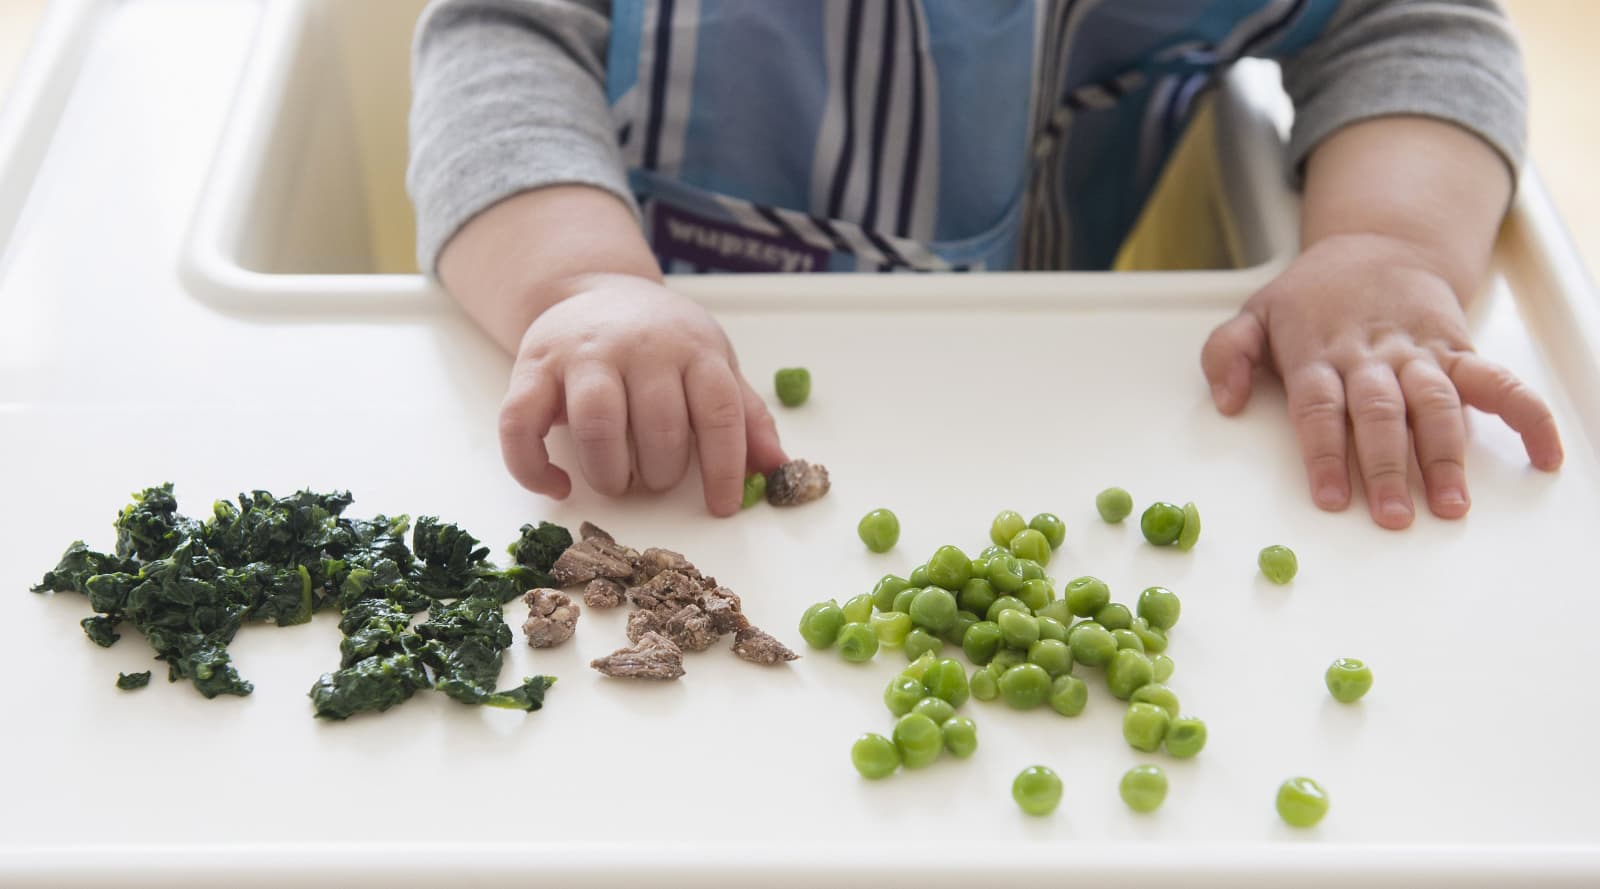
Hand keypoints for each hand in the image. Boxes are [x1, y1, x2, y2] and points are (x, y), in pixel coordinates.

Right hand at [498, 274, 786, 514]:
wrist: (594, 289)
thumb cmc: (663, 341)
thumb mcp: (713, 363)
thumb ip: (744, 414)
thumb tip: (778, 467)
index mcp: (692, 347)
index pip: (717, 410)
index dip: (724, 466)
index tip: (722, 506)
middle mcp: (639, 346)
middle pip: (658, 422)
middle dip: (662, 471)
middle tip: (658, 482)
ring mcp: (582, 354)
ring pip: (596, 422)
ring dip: (610, 472)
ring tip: (618, 483)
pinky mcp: (532, 367)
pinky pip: (520, 423)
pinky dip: (534, 467)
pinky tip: (559, 485)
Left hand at [1201, 233, 1562, 528]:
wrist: (1380, 243)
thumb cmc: (1313, 294)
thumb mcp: (1256, 312)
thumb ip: (1228, 353)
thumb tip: (1225, 401)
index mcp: (1318, 352)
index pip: (1320, 408)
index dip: (1325, 454)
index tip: (1330, 498)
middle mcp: (1371, 356)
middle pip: (1380, 412)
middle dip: (1388, 466)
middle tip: (1393, 516)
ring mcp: (1418, 354)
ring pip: (1436, 404)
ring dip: (1446, 455)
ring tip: (1451, 505)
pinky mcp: (1458, 351)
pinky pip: (1497, 382)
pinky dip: (1527, 415)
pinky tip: (1543, 455)